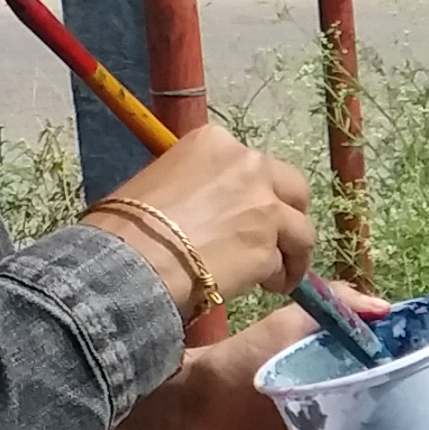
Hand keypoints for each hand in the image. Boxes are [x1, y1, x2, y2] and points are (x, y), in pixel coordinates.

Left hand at [95, 288, 386, 429]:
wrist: (195, 407)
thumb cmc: (244, 358)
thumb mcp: (291, 322)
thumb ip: (337, 304)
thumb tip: (388, 309)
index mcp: (338, 368)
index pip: (385, 369)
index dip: (412, 370)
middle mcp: (337, 404)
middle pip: (386, 413)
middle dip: (414, 418)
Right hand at [100, 126, 316, 305]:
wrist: (130, 260)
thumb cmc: (128, 224)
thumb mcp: (161, 180)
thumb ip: (199, 184)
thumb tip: (209, 208)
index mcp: (215, 142)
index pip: (252, 164)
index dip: (253, 192)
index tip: (244, 213)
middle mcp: (247, 165)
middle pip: (292, 188)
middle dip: (288, 213)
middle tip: (278, 238)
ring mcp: (264, 206)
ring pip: (300, 229)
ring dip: (291, 252)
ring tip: (276, 274)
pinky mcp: (270, 245)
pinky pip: (286, 263)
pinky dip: (281, 276)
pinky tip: (267, 287)